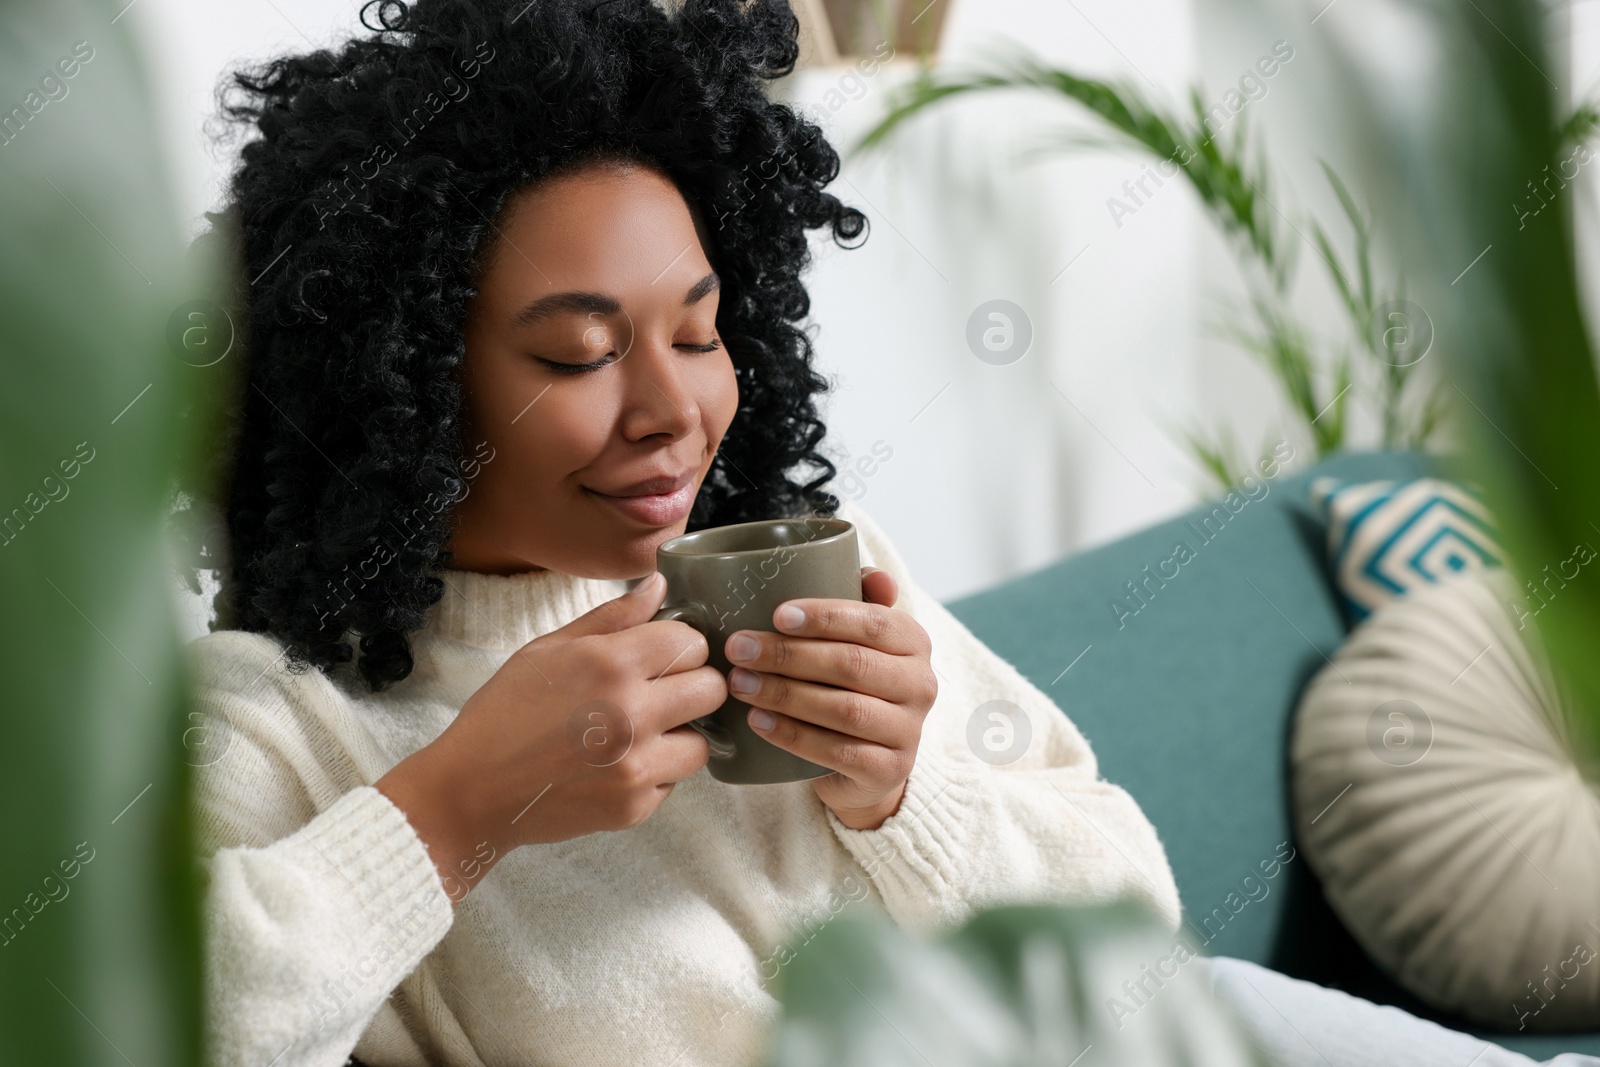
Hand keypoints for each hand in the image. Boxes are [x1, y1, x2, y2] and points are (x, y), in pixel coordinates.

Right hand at [376, 571, 723, 903]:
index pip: (692, 643)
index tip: (664, 654)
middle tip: (662, 691)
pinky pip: (674, 781)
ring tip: (641, 732)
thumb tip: (660, 585)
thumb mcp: (549, 649)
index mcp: (610, 665)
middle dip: (694, 685)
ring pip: (704, 742)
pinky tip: (618, 764)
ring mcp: (637, 767)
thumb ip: (613, 617)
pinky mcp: (635, 808)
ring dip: (681, 734)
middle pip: (713, 690)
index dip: (681, 645)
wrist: (473, 792)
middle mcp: (632, 715)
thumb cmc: (504, 714)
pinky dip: (655, 772)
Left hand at [723, 566, 936, 829]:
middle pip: (852, 665)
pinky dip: (792, 735)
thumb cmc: (851, 684)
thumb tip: (876, 577)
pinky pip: (836, 752)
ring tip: (740, 683)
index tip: (776, 615)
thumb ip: (860, 600)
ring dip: (784, 695)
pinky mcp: (889, 771)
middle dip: (788, 655)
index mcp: (914, 642)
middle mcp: (920, 685)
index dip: (825, 617)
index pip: (874, 622)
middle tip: (739, 649)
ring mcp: (908, 731)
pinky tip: (758, 721)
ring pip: (844, 710)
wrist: (865, 762)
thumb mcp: (856, 638)